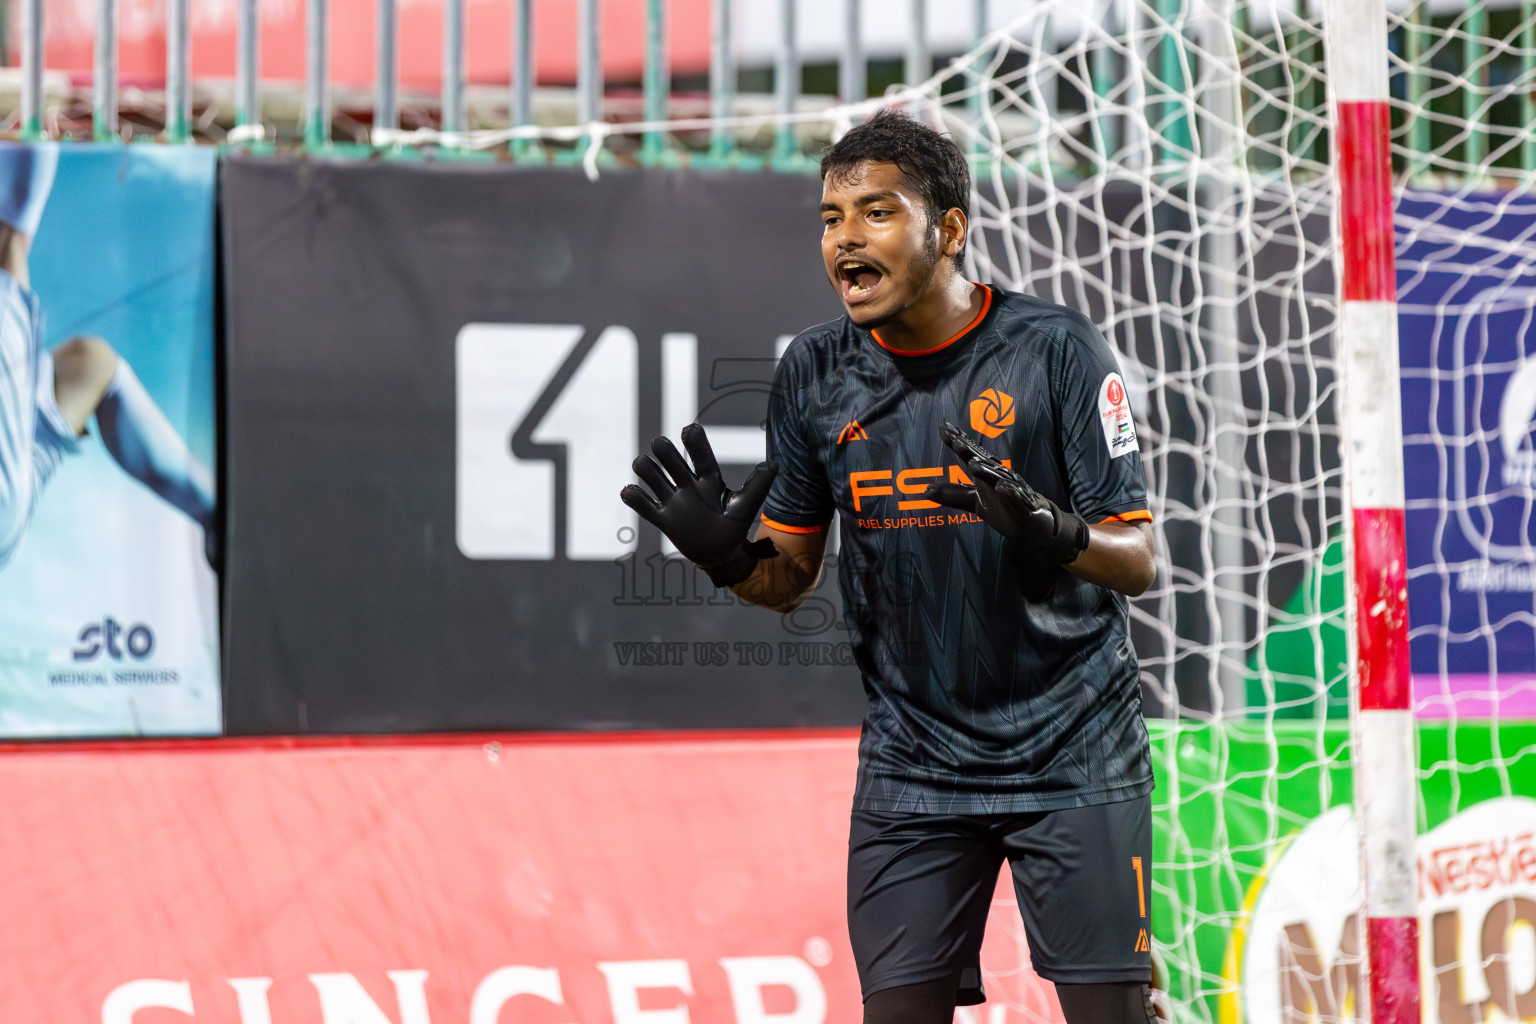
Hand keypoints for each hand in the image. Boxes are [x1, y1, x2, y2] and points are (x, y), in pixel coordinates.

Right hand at [620, 422, 778, 586]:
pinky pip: (642, 505)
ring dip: (645, 468)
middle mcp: (688, 486)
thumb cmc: (734, 529)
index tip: (689, 429)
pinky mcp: (663, 519)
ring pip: (651, 475)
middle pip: (670, 459)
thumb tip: (774, 464)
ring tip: (644, 468)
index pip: (701, 456)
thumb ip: (757, 486)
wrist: (721, 557)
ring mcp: (673, 501)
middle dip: (665, 451)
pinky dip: (633, 497)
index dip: (695, 442)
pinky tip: (631, 492)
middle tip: (663, 449)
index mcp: (709, 480)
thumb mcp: (746, 508)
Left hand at [924, 421, 1088, 564]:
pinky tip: (1002, 488)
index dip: (958, 442)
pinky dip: (1011, 492)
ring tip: (974, 464)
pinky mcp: (1025, 503)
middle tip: (955, 441)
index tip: (944, 428)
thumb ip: (953, 496)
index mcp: (987, 475)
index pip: (971, 455)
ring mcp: (1013, 489)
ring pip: (999, 478)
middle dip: (970, 452)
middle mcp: (999, 477)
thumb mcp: (974, 503)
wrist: (1034, 523)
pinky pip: (1018, 497)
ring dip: (987, 471)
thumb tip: (926, 491)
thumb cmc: (1004, 508)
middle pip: (983, 462)